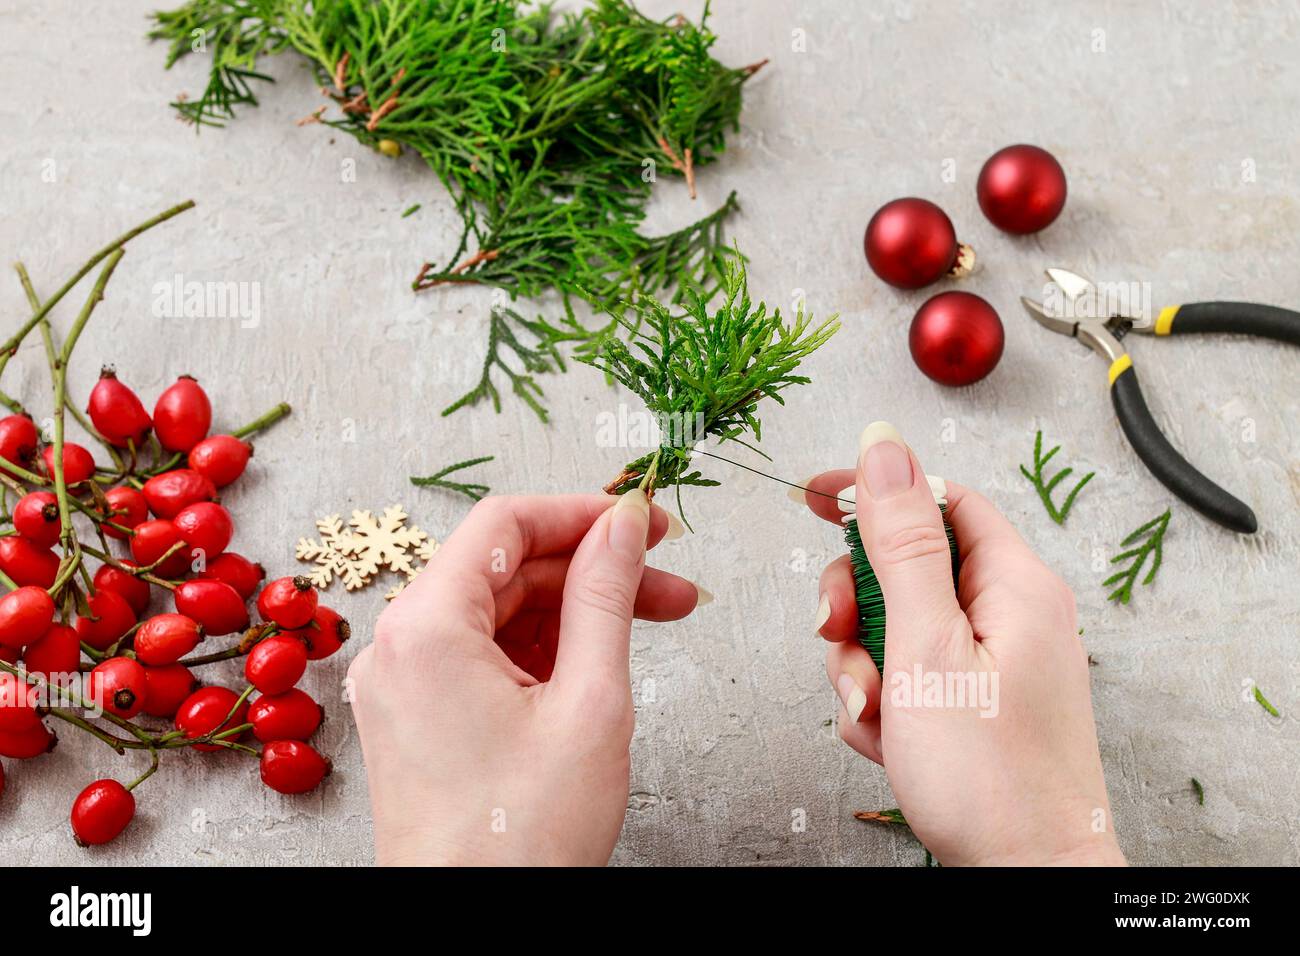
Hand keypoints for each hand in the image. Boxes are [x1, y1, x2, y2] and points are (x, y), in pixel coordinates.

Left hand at [347, 492, 701, 865]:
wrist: (469, 929)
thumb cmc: (519, 839)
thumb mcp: (588, 702)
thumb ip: (606, 597)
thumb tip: (623, 526)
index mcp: (426, 627)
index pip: (505, 523)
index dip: (583, 512)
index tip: (643, 519)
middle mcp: (400, 646)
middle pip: (505, 568)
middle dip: (593, 569)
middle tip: (668, 581)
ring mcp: (404, 684)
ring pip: (498, 613)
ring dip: (575, 611)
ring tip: (653, 623)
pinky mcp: (418, 717)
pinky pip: (482, 654)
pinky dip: (542, 650)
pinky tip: (598, 661)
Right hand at [803, 421, 1123, 865]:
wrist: (1028, 876)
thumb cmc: (990, 776)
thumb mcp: (926, 646)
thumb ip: (901, 544)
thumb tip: (885, 450)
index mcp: (1015, 583)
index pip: (938, 499)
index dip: (874, 494)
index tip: (814, 498)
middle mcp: (1011, 613)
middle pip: (907, 566)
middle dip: (857, 605)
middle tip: (836, 636)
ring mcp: (994, 659)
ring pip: (897, 626)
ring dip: (864, 667)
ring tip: (875, 714)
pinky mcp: (976, 699)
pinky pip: (910, 674)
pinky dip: (885, 703)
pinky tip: (890, 741)